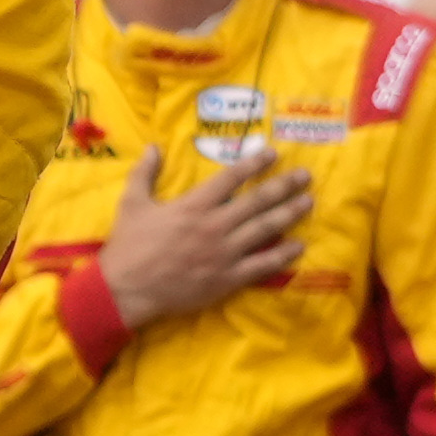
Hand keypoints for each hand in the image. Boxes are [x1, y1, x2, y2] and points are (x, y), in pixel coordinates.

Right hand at [91, 147, 316, 329]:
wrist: (126, 289)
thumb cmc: (128, 246)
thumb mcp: (131, 203)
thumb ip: (145, 173)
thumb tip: (154, 147)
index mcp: (193, 205)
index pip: (231, 178)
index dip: (255, 163)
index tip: (273, 153)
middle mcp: (214, 225)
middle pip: (257, 201)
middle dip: (284, 186)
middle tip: (305, 176)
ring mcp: (224, 253)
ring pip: (265, 229)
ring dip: (289, 214)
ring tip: (308, 202)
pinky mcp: (227, 278)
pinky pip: (262, 264)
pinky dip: (282, 255)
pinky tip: (299, 246)